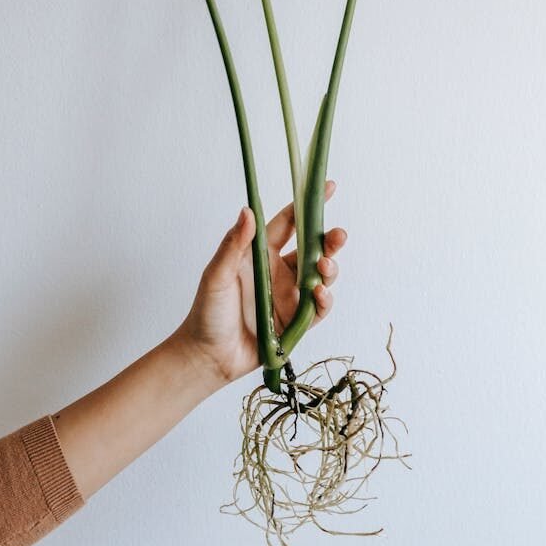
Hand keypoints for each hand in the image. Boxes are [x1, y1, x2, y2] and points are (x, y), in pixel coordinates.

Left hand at [174, 181, 345, 385]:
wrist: (207, 357)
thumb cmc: (207, 313)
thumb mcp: (216, 275)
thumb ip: (234, 244)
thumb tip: (248, 210)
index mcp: (260, 254)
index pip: (288, 223)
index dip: (306, 205)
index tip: (326, 188)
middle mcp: (278, 272)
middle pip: (312, 249)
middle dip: (328, 240)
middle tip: (338, 236)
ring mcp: (289, 296)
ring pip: (320, 276)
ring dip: (328, 269)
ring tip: (324, 267)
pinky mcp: (295, 322)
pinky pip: (318, 307)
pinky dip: (324, 300)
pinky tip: (320, 294)